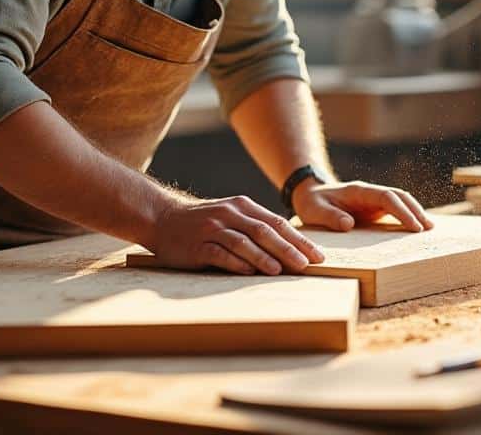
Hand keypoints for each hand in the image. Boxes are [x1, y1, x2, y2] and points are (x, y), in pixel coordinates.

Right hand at [145, 194, 323, 275]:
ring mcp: (212, 228)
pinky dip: (235, 262)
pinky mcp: (197, 244)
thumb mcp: (232, 217)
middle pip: (265, 231)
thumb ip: (256, 228)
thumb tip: (290, 250)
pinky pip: (219, 253)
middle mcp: (230, 214)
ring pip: (243, 241)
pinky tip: (248, 272)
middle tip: (307, 265)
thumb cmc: (204, 223)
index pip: (277, 223)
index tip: (318, 256)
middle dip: (288, 249)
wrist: (162, 218)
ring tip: (282, 270)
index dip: (299, 240)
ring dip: (264, 257)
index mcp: (243, 206)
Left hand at [293, 180, 433, 232]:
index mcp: (359, 191)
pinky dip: (408, 216)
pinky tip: (417, 228)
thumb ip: (330, 216)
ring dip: (415, 212)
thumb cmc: (312, 203)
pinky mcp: (374, 208)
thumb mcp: (314, 211)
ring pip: (400, 201)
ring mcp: (373, 200)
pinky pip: (395, 209)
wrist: (310, 195)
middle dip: (415, 210)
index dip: (402, 211)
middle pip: (399, 196)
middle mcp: (370, 193)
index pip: (386, 197)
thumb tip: (349, 224)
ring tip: (429, 229)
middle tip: (428, 228)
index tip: (413, 226)